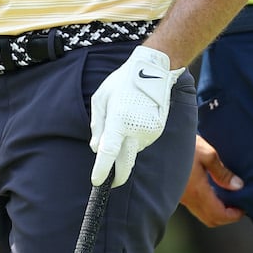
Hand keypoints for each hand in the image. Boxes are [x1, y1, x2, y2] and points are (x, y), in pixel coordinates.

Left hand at [89, 46, 184, 186]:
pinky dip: (134, 139)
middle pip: (126, 163)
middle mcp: (135, 129)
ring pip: (132, 150)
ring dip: (125, 148)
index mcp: (119, 121)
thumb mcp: (101, 99)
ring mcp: (149, 131)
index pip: (108, 152)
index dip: (102, 170)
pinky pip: (140, 142)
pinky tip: (134, 121)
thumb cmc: (122, 83)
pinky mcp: (157, 131)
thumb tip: (95, 148)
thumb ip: (97, 126)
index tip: (97, 181)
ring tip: (124, 122)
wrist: (153, 71)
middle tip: (110, 181)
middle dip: (118, 176)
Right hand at [180, 135, 244, 226]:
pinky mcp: (177, 192)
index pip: (219, 214)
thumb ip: (222, 172)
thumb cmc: (181, 146)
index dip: (234, 215)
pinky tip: (212, 190)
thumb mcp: (206, 154)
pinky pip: (195, 207)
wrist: (155, 143)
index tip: (244, 208)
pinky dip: (207, 205)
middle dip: (227, 216)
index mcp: (198, 192)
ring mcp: (182, 197)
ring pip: (203, 214)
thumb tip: (238, 186)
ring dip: (217, 211)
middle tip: (238, 205)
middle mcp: (189, 199)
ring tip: (228, 197)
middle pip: (212, 219)